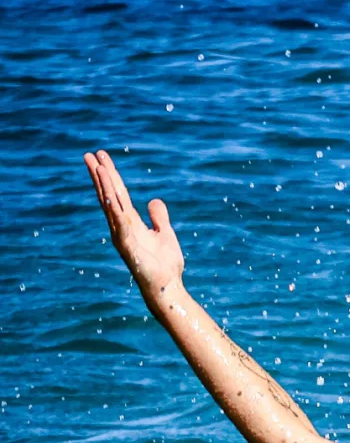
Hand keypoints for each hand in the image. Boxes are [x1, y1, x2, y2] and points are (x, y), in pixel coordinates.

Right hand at [84, 149, 183, 307]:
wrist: (167, 288)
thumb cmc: (166, 266)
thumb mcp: (165, 234)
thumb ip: (158, 217)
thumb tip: (153, 200)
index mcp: (131, 222)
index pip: (118, 194)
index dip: (110, 175)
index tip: (101, 157)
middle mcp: (122, 227)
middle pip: (109, 195)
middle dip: (100, 175)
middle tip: (88, 154)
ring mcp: (123, 237)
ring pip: (111, 205)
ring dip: (104, 186)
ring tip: (96, 166)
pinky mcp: (128, 247)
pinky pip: (120, 225)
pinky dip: (114, 210)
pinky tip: (109, 195)